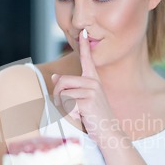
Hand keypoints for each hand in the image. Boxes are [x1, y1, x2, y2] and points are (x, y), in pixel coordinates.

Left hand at [52, 29, 115, 143]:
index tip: (83, 32)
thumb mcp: (83, 100)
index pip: (87, 59)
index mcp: (93, 80)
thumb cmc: (95, 117)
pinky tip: (81, 118)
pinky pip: (67, 104)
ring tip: (76, 113)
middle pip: (62, 81)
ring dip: (64, 107)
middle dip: (58, 96)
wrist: (110, 133)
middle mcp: (94, 82)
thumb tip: (54, 77)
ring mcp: (92, 91)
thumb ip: (70, 88)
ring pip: (63, 94)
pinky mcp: (88, 101)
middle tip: (67, 107)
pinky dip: (69, 114)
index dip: (84, 45)